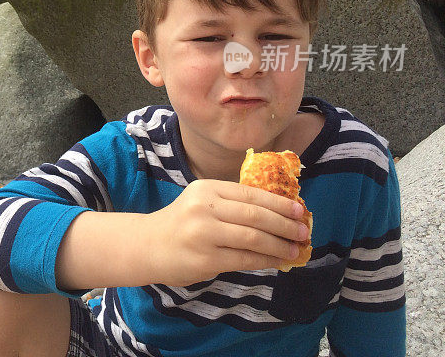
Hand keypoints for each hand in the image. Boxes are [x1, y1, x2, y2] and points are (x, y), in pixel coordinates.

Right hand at [142, 179, 308, 286]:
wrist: (148, 246)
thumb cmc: (182, 224)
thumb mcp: (202, 203)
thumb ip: (232, 205)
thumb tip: (279, 214)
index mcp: (206, 189)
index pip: (250, 193)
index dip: (278, 202)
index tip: (299, 210)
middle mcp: (204, 207)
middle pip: (255, 214)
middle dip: (284, 223)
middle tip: (303, 231)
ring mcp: (204, 233)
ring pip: (253, 237)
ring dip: (279, 244)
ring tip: (295, 248)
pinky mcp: (206, 259)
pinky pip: (245, 259)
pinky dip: (266, 260)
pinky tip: (278, 261)